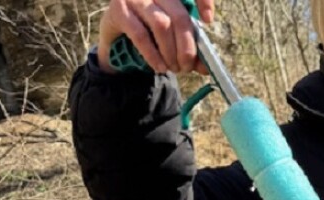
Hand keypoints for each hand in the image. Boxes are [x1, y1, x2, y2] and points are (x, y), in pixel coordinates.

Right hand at [97, 0, 213, 74]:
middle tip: (187, 66)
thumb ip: (189, 48)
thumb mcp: (172, 39)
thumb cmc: (149, 33)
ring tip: (174, 68)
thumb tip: (206, 67)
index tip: (209, 20)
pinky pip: (141, 35)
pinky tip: (160, 67)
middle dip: (187, 45)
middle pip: (179, 16)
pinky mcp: (119, 10)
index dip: (203, 1)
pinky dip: (153, 55)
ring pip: (162, 25)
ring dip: (171, 52)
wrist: (115, 37)